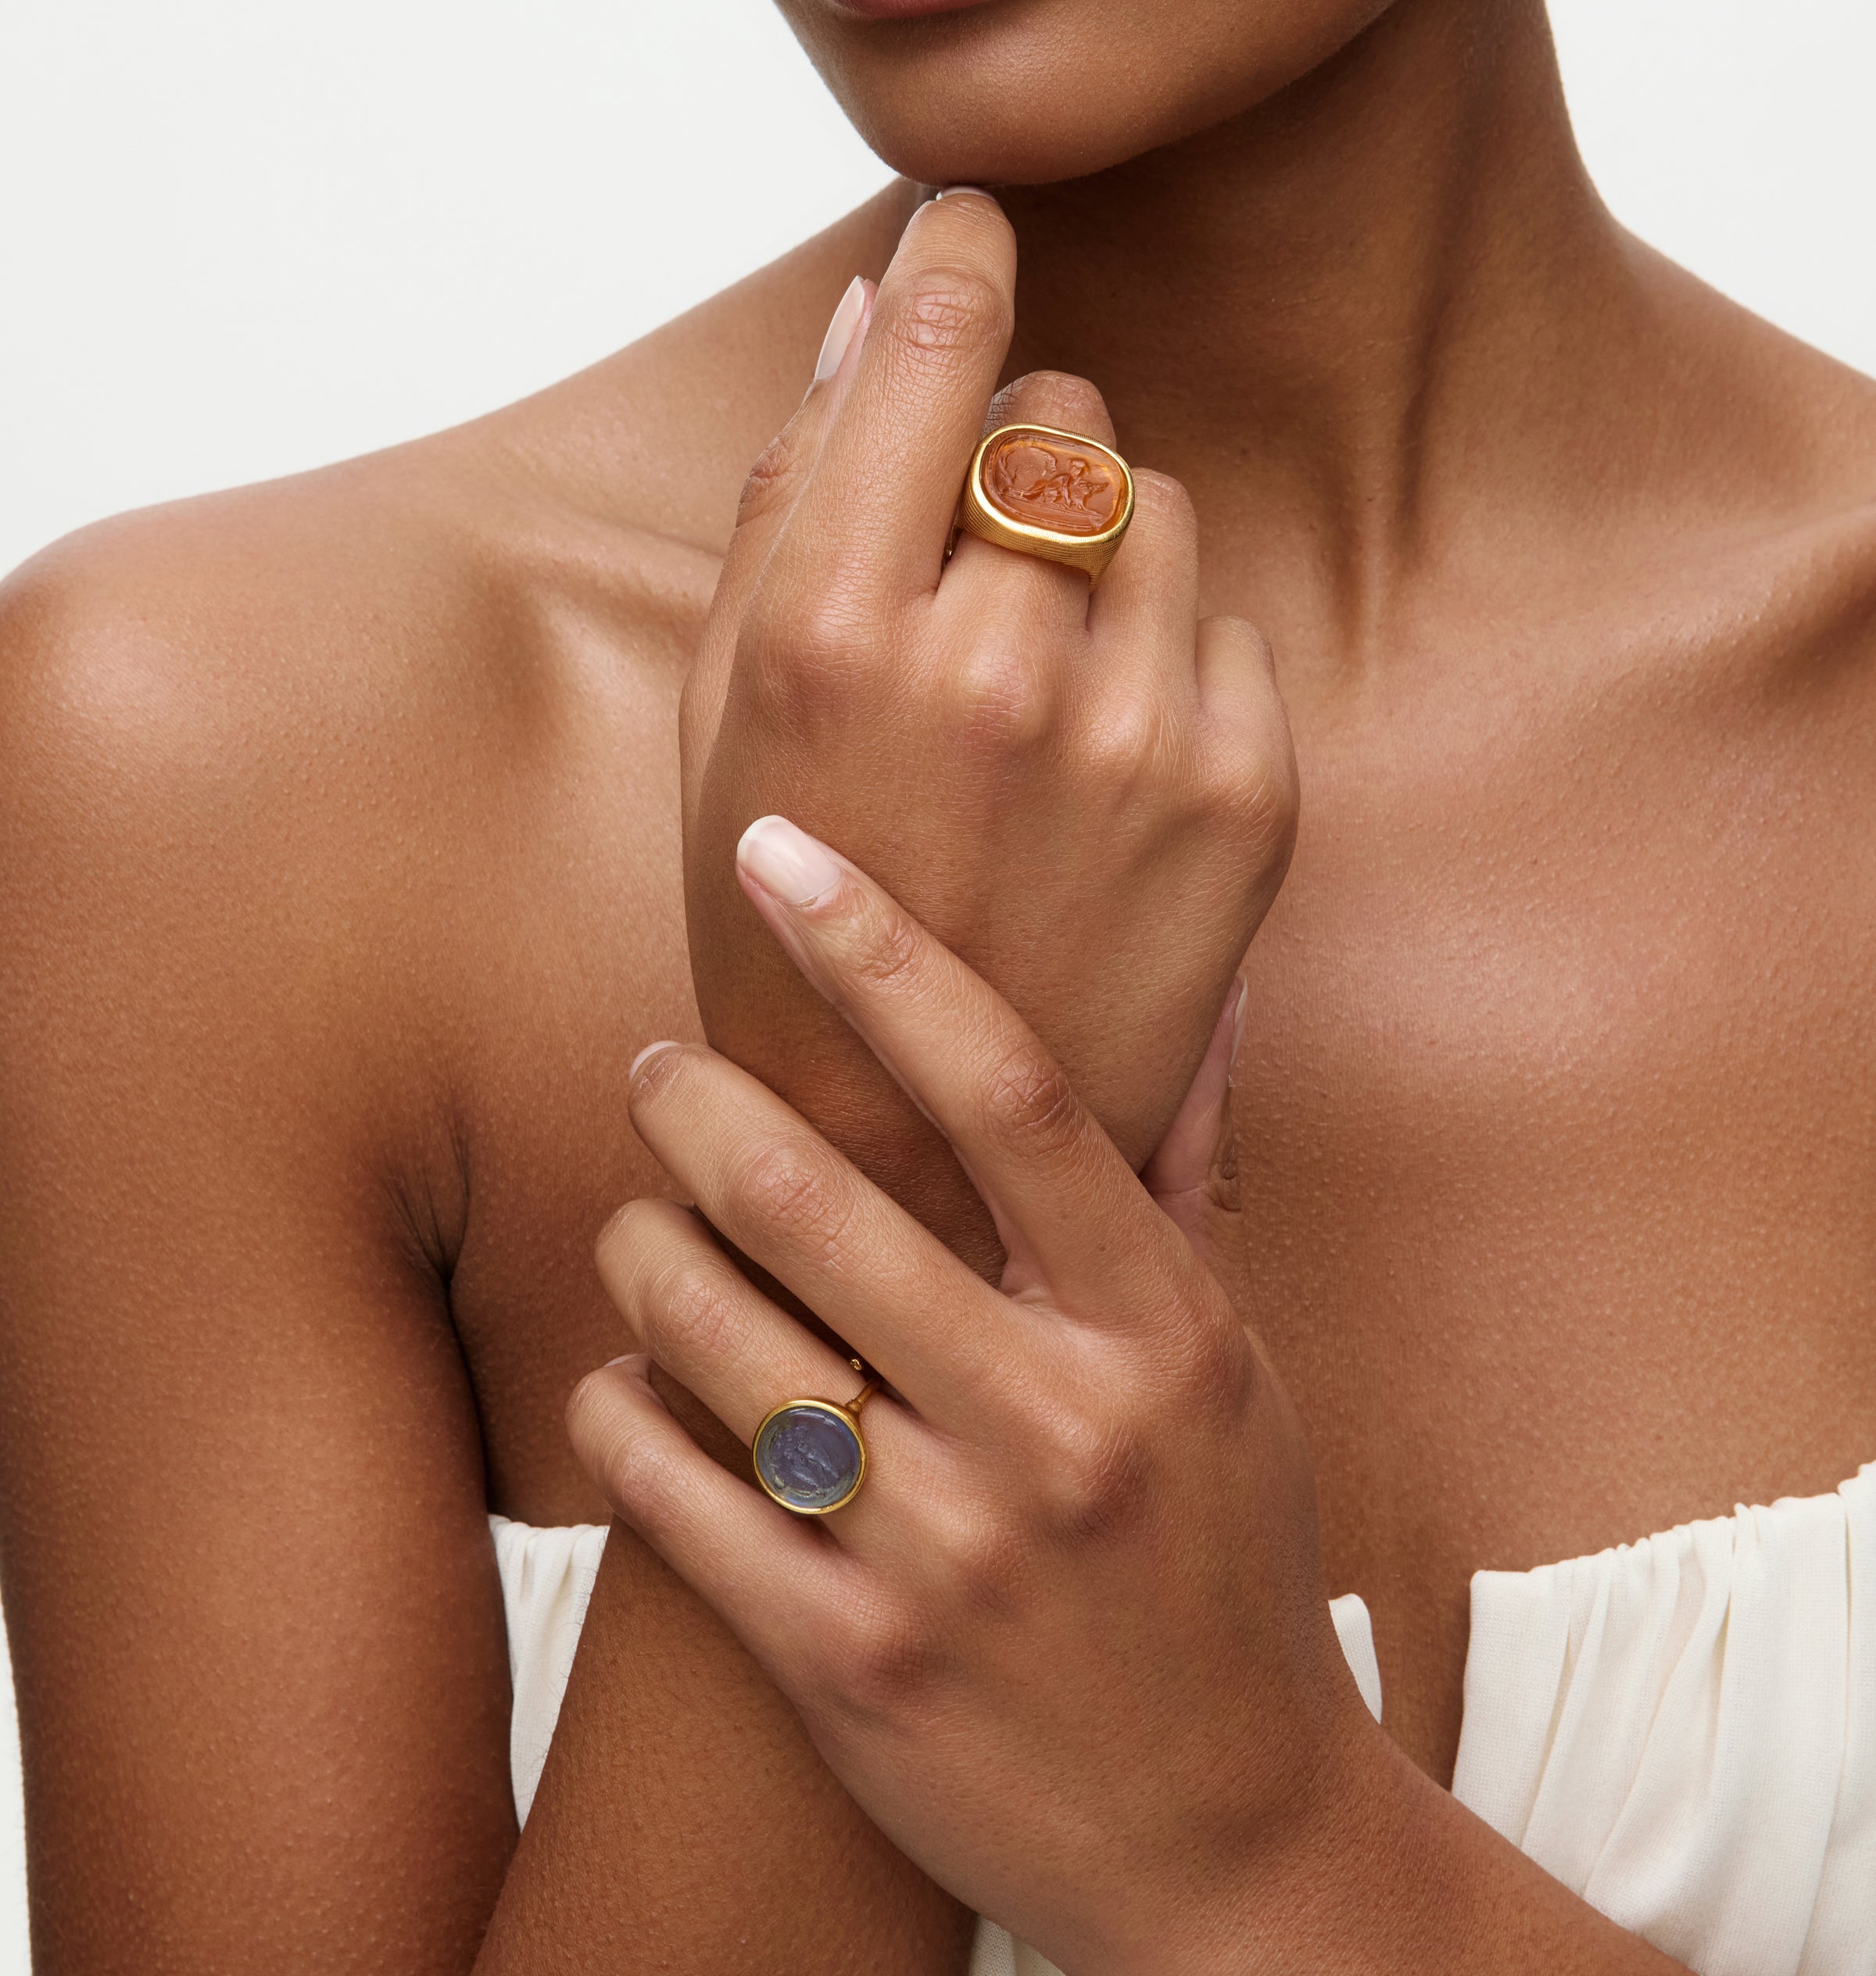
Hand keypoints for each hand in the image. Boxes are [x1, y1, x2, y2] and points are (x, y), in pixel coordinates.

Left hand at [569, 821, 1379, 1975]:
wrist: (1230, 1843)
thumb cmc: (1224, 1566)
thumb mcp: (1240, 1370)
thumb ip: (1190, 1177)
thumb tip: (1200, 990)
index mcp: (1158, 1331)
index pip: (1010, 1088)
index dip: (883, 952)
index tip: (781, 857)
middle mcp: (1059, 1428)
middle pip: (817, 1197)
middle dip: (694, 1103)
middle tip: (656, 1069)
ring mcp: (951, 1555)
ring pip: (716, 1337)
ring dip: (639, 1247)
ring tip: (633, 1218)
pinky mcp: (849, 1668)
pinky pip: (674, 1497)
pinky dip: (619, 1411)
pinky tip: (621, 1377)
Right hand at [681, 191, 1293, 1276]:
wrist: (921, 1151)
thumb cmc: (789, 922)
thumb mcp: (725, 717)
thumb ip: (786, 501)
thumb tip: (864, 315)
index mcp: (835, 633)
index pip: (936, 351)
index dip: (961, 258)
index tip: (975, 223)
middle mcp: (996, 665)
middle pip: (1063, 417)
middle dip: (1017, 456)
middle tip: (971, 567)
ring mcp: (1135, 731)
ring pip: (1158, 504)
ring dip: (1099, 551)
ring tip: (1035, 685)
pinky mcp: (1242, 791)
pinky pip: (1222, 620)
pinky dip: (1167, 656)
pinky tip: (1102, 763)